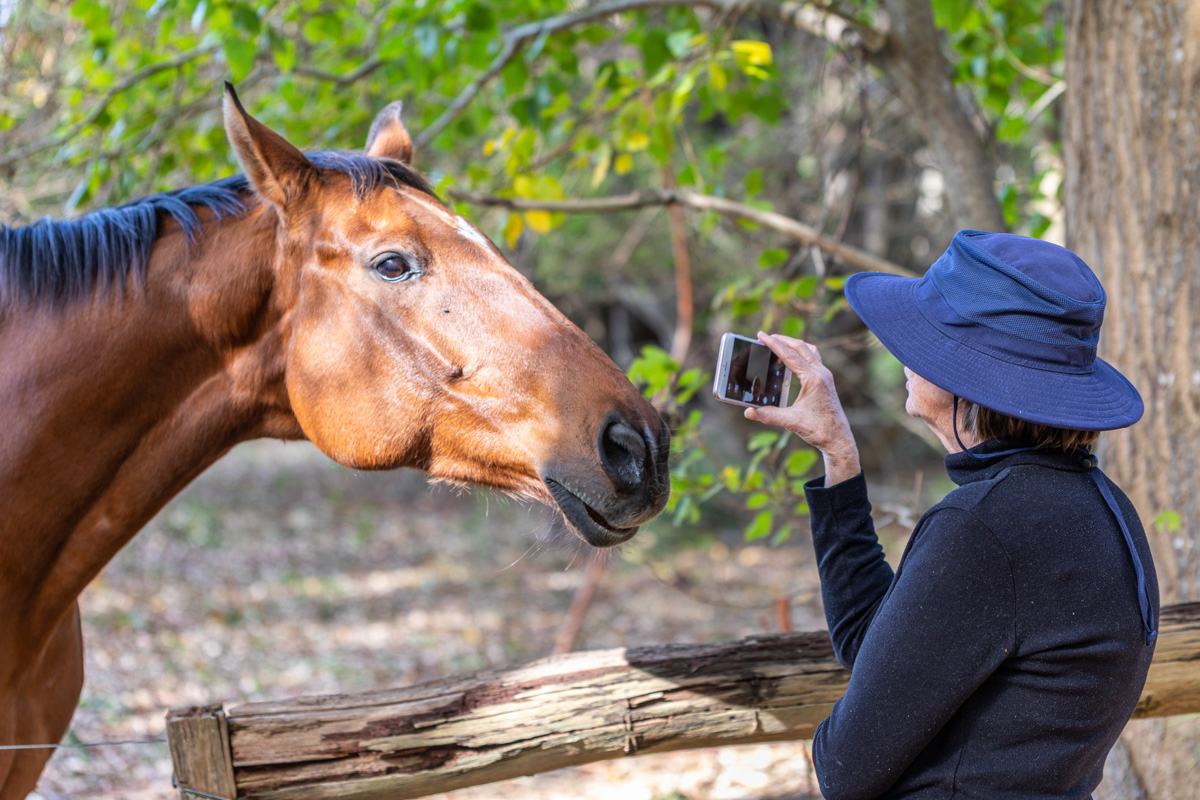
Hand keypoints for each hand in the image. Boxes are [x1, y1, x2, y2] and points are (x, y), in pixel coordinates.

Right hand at [743, 332, 856, 457]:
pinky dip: (801, 354)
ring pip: (809, 351)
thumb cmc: (819, 430)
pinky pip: (813, 359)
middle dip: (783, 340)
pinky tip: (792, 361)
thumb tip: (748, 412)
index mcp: (814, 379)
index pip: (790, 356)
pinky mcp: (826, 381)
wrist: (839, 439)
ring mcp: (825, 376)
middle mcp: (821, 374)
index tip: (761, 335)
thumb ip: (769, 416)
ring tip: (778, 344)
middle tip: (766, 337)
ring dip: (794, 345)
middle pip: (801, 347)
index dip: (774, 344)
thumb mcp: (791, 422)